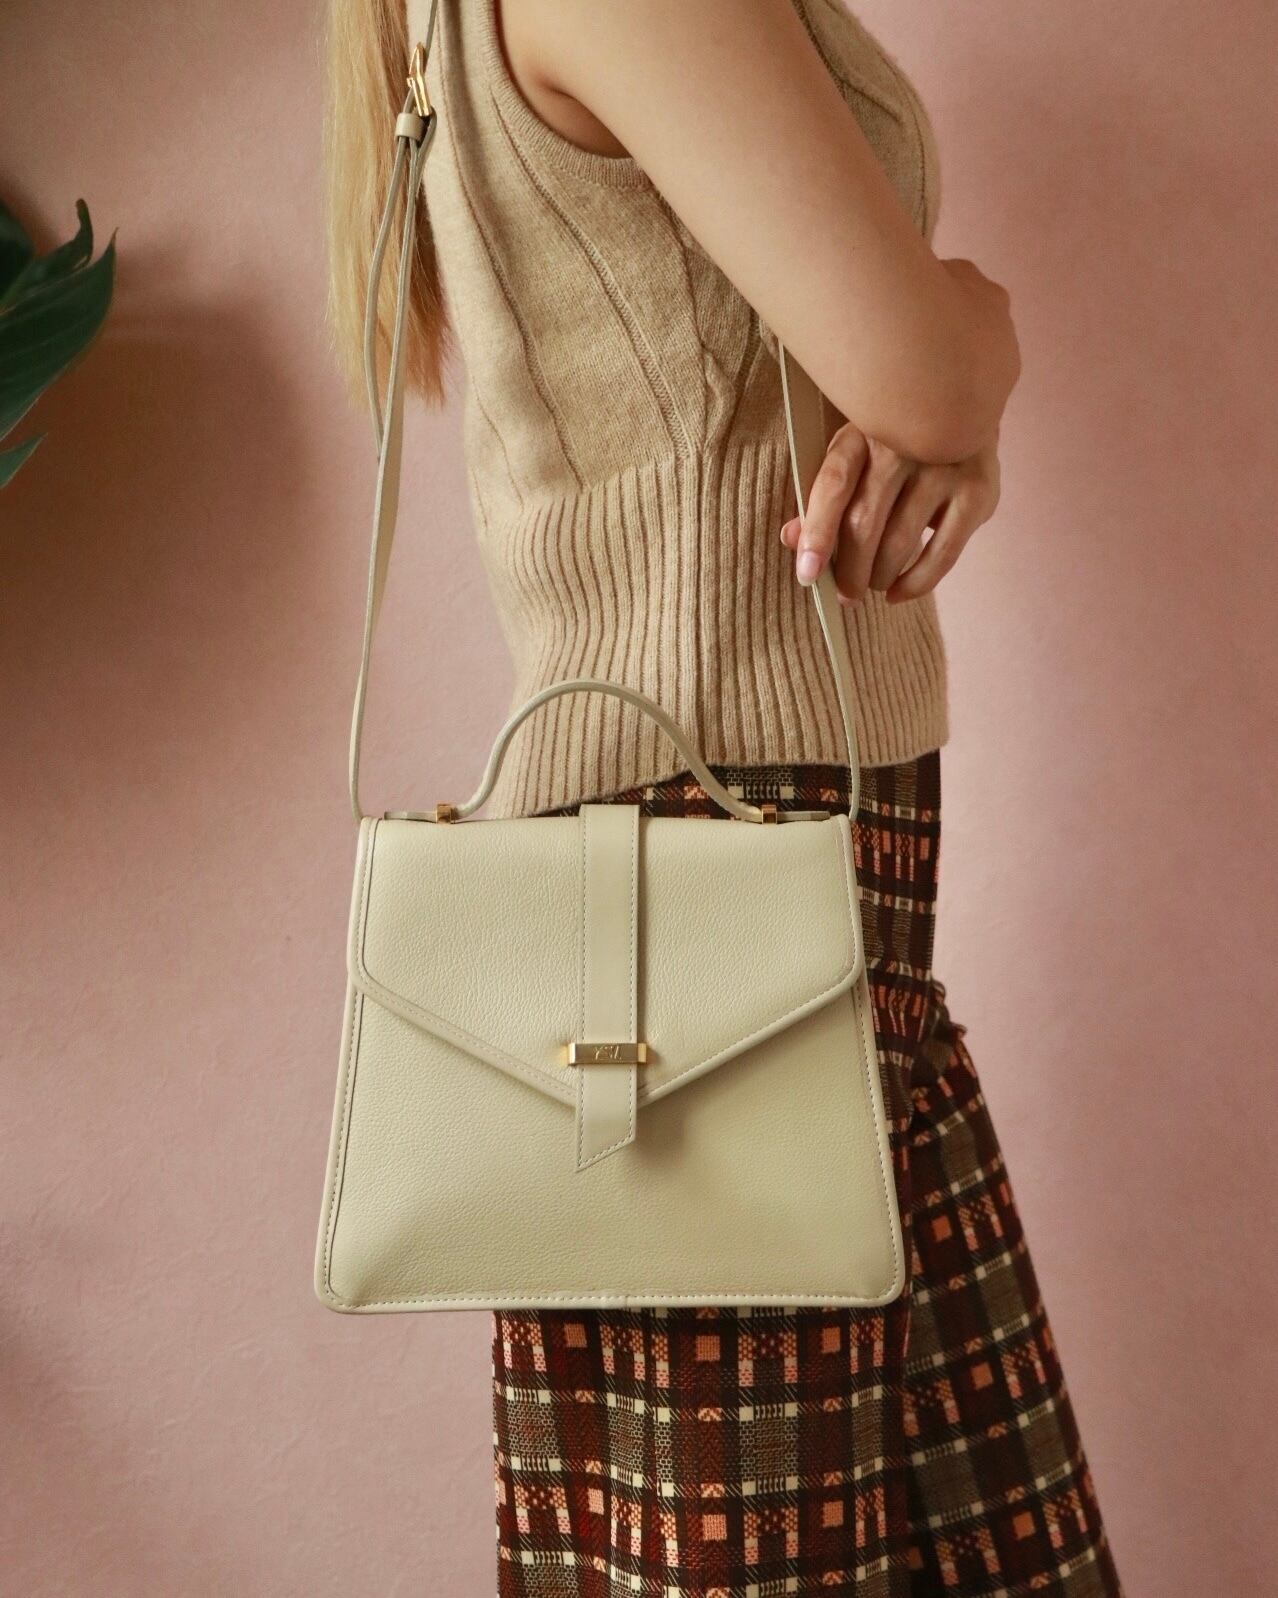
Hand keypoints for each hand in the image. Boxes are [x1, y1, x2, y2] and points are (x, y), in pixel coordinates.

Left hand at [780, 420, 1001, 604]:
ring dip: (879, 577)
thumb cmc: (892, 444)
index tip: (808, 575)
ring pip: (900, 543)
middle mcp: (904, 446)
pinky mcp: (977, 492)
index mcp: (862, 433)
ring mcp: (945, 467)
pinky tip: (899, 593)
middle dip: (849, 571)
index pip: (834, 486)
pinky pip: (942, 555)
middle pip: (865, 523)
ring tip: (872, 583)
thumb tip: (791, 539)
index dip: (818, 533)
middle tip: (845, 593)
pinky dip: (916, 584)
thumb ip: (822, 497)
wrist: (961, 404)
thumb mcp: (851, 456)